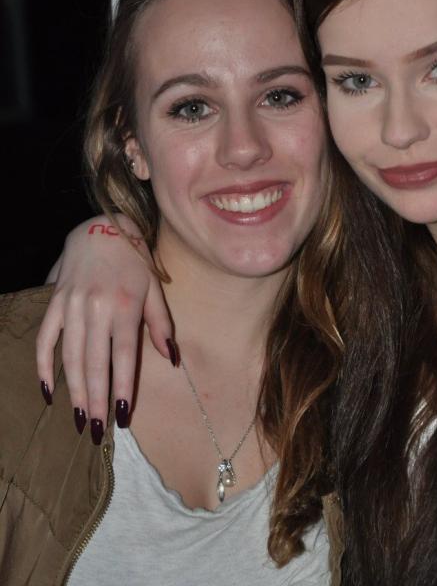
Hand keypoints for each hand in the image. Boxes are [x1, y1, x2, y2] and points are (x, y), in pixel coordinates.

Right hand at [36, 214, 174, 440]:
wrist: (103, 228)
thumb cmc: (136, 261)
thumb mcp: (155, 289)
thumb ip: (161, 325)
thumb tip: (171, 358)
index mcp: (124, 306)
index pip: (123, 356)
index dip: (122, 387)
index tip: (122, 416)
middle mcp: (95, 308)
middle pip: (94, 364)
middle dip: (95, 400)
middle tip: (97, 430)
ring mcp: (71, 305)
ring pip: (69, 357)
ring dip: (74, 390)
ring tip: (79, 419)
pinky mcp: (54, 302)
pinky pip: (45, 338)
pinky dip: (44, 365)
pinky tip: (49, 391)